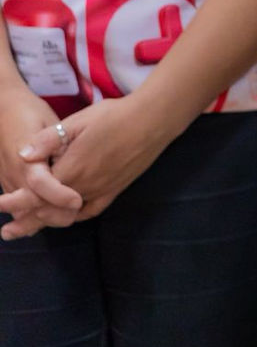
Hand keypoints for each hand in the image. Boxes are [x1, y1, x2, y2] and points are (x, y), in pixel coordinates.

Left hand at [0, 95, 170, 238]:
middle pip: (48, 211)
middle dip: (25, 221)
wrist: (152, 121)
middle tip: (7, 231)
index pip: (36, 194)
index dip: (16, 201)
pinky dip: (73, 217)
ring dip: (46, 222)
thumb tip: (23, 154)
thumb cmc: (114, 115)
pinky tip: (66, 217)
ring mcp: (101, 191)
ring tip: (29, 228)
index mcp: (72, 169)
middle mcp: (84, 187)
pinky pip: (89, 211)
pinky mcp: (115, 191)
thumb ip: (49, 139)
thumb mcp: (79, 121)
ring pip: (67, 215)